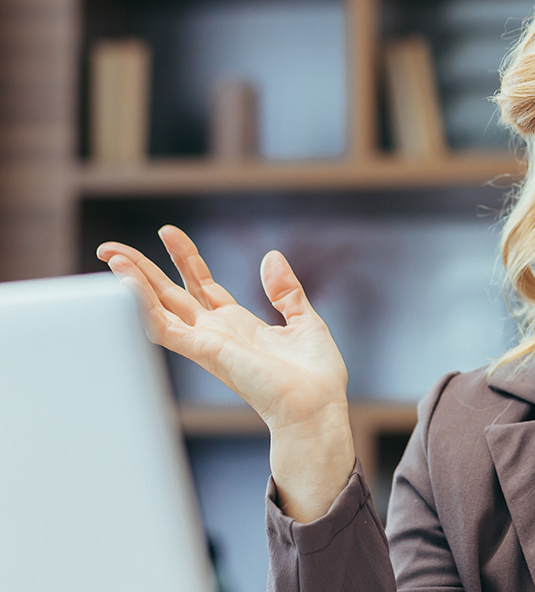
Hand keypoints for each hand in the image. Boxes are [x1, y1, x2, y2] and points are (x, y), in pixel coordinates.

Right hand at [97, 225, 353, 520]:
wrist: (317, 407)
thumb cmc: (316, 377)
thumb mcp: (305, 321)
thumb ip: (285, 290)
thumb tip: (271, 256)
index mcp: (238, 325)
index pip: (201, 285)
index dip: (184, 258)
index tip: (168, 232)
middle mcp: (217, 334)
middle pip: (170, 294)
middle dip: (142, 269)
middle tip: (111, 247)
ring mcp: (207, 343)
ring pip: (158, 308)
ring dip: (133, 283)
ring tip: (111, 256)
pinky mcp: (205, 353)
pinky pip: (164, 327)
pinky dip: (142, 306)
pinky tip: (127, 283)